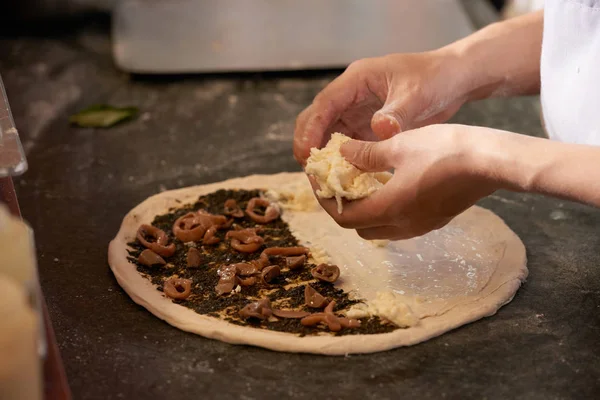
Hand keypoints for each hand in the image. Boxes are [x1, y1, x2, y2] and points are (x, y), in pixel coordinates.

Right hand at [293, 50, 471, 164]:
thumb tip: (379, 130)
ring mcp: (357, 111)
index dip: (311, 129)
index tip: (307, 154)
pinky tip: (345, 180)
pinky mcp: (366, 127)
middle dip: (309, 145)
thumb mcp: (416, 95)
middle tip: (312, 173)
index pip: (324, 105)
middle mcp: (350, 96)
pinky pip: (347, 145)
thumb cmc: (435, 78)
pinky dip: (343, 161)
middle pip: (317, 120)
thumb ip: (396, 113)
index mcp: (356, 80)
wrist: (454, 80)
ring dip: (324, 157)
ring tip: (324, 181)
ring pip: (329, 135)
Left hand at [309, 124, 504, 239]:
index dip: (324, 199)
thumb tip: (343, 154)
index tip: (318, 179)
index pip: (342, 216)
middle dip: (342, 205)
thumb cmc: (447, 150)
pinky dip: (384, 207)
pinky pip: (398, 220)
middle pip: (358, 225)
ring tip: (360, 179)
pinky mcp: (435, 219)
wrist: (494, 161)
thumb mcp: (399, 145)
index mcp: (389, 209)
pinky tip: (388, 182)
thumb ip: (366, 153)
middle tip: (337, 179)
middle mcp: (402, 225)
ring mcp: (420, 225)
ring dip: (364, 207)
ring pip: (379, 225)